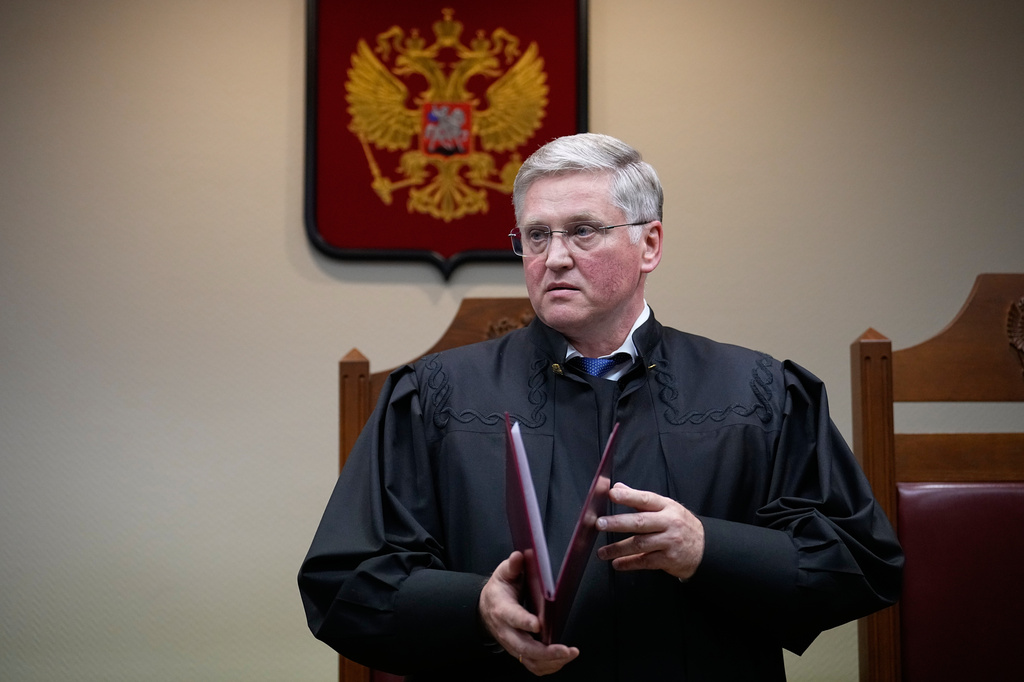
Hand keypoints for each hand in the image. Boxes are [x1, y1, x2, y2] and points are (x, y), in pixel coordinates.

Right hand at [478, 551, 579, 675]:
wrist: (485, 608)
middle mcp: (506, 631)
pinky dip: (548, 667)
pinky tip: (562, 660)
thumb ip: (512, 566)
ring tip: (569, 654)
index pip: (512, 617)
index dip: (524, 622)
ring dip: (551, 662)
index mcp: (502, 609)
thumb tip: (519, 556)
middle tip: (566, 649)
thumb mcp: (503, 574)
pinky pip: (533, 665)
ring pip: (530, 660)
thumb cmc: (499, 590)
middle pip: (524, 647)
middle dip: (546, 652)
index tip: (539, 625)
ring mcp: (512, 644)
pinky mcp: (519, 652)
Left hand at [596, 482, 704, 579]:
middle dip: (618, 523)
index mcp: (667, 507)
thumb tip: (618, 487)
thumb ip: (640, 498)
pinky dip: (629, 564)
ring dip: (618, 548)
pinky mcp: (668, 559)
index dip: (628, 496)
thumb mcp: (665, 507)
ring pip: (640, 544)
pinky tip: (617, 563)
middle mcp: (669, 523)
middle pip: (640, 522)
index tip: (612, 494)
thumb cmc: (680, 525)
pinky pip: (645, 562)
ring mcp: (669, 542)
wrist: (705, 548)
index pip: (646, 499)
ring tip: (602, 552)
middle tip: (600, 524)